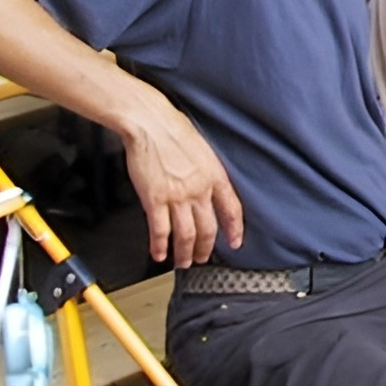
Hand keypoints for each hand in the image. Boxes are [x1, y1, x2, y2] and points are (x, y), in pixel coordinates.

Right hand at [118, 90, 244, 266]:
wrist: (150, 123)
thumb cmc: (173, 130)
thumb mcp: (203, 150)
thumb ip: (206, 172)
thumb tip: (206, 186)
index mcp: (215, 176)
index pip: (232, 209)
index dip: (234, 229)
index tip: (235, 242)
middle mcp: (199, 189)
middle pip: (208, 228)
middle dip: (205, 248)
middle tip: (201, 258)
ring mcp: (177, 196)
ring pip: (186, 235)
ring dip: (184, 252)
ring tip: (182, 262)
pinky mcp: (155, 199)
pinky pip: (160, 230)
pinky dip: (160, 246)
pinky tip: (159, 253)